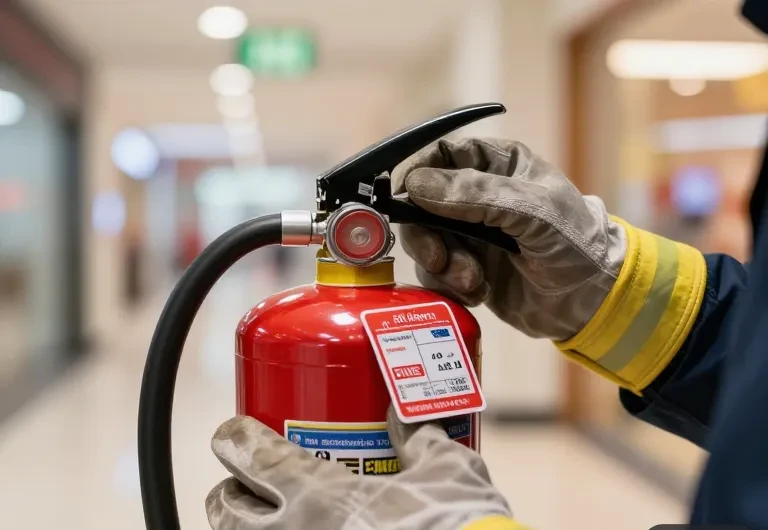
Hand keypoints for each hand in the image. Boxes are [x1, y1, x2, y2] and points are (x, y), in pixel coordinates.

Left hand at [206, 407, 513, 529]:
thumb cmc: (458, 526)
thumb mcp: (447, 470)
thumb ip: (421, 439)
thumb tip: (405, 420)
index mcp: (322, 494)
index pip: (254, 457)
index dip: (235, 438)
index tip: (231, 432)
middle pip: (227, 511)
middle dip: (227, 492)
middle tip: (243, 481)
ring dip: (245, 528)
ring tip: (266, 517)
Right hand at [392, 137, 625, 340]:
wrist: (593, 300)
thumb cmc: (575, 241)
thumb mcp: (533, 211)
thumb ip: (477, 195)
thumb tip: (417, 185)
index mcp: (495, 165)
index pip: (440, 155)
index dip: (417, 175)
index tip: (406, 201)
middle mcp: (475, 197)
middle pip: (420, 204)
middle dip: (426, 235)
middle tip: (440, 258)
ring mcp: (469, 234)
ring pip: (424, 242)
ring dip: (442, 265)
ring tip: (473, 280)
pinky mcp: (466, 269)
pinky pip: (436, 273)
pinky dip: (450, 285)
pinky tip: (478, 292)